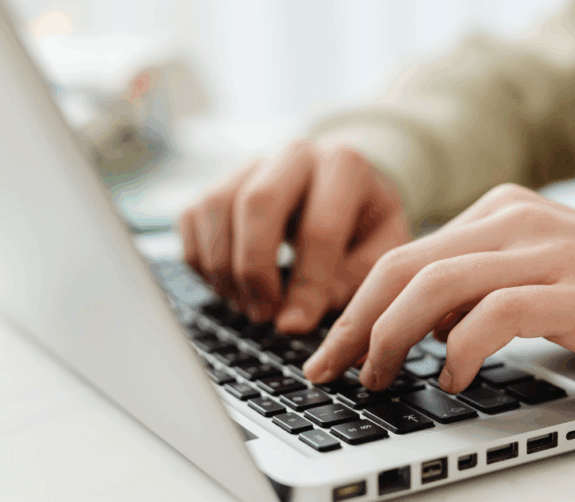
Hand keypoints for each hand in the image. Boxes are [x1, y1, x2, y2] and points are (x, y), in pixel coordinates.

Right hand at [179, 141, 409, 332]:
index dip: (306, 284)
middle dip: (255, 269)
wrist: (343, 189)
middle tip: (264, 314)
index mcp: (344, 165)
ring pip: (216, 207)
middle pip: (257, 203)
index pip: (319, 228)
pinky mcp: (219, 181)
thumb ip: (354, 278)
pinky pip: (192, 218)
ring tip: (248, 306)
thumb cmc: (364, 224)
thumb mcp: (382, 248)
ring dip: (224, 268)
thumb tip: (301, 312)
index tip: (296, 325)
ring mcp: (252, 164)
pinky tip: (230, 286)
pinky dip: (202, 261)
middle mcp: (295, 155)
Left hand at [302, 183, 574, 392]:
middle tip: (333, 367)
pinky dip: (459, 350)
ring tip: (381, 375)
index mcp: (496, 210)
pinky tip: (451, 376)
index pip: (404, 254)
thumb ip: (472, 288)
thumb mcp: (528, 271)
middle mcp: (512, 219)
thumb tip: (408, 325)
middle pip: (404, 266)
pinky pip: (493, 315)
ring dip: (393, 337)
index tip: (333, 348)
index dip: (358, 305)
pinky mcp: (573, 289)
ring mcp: (543, 250)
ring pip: (436, 286)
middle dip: (356, 322)